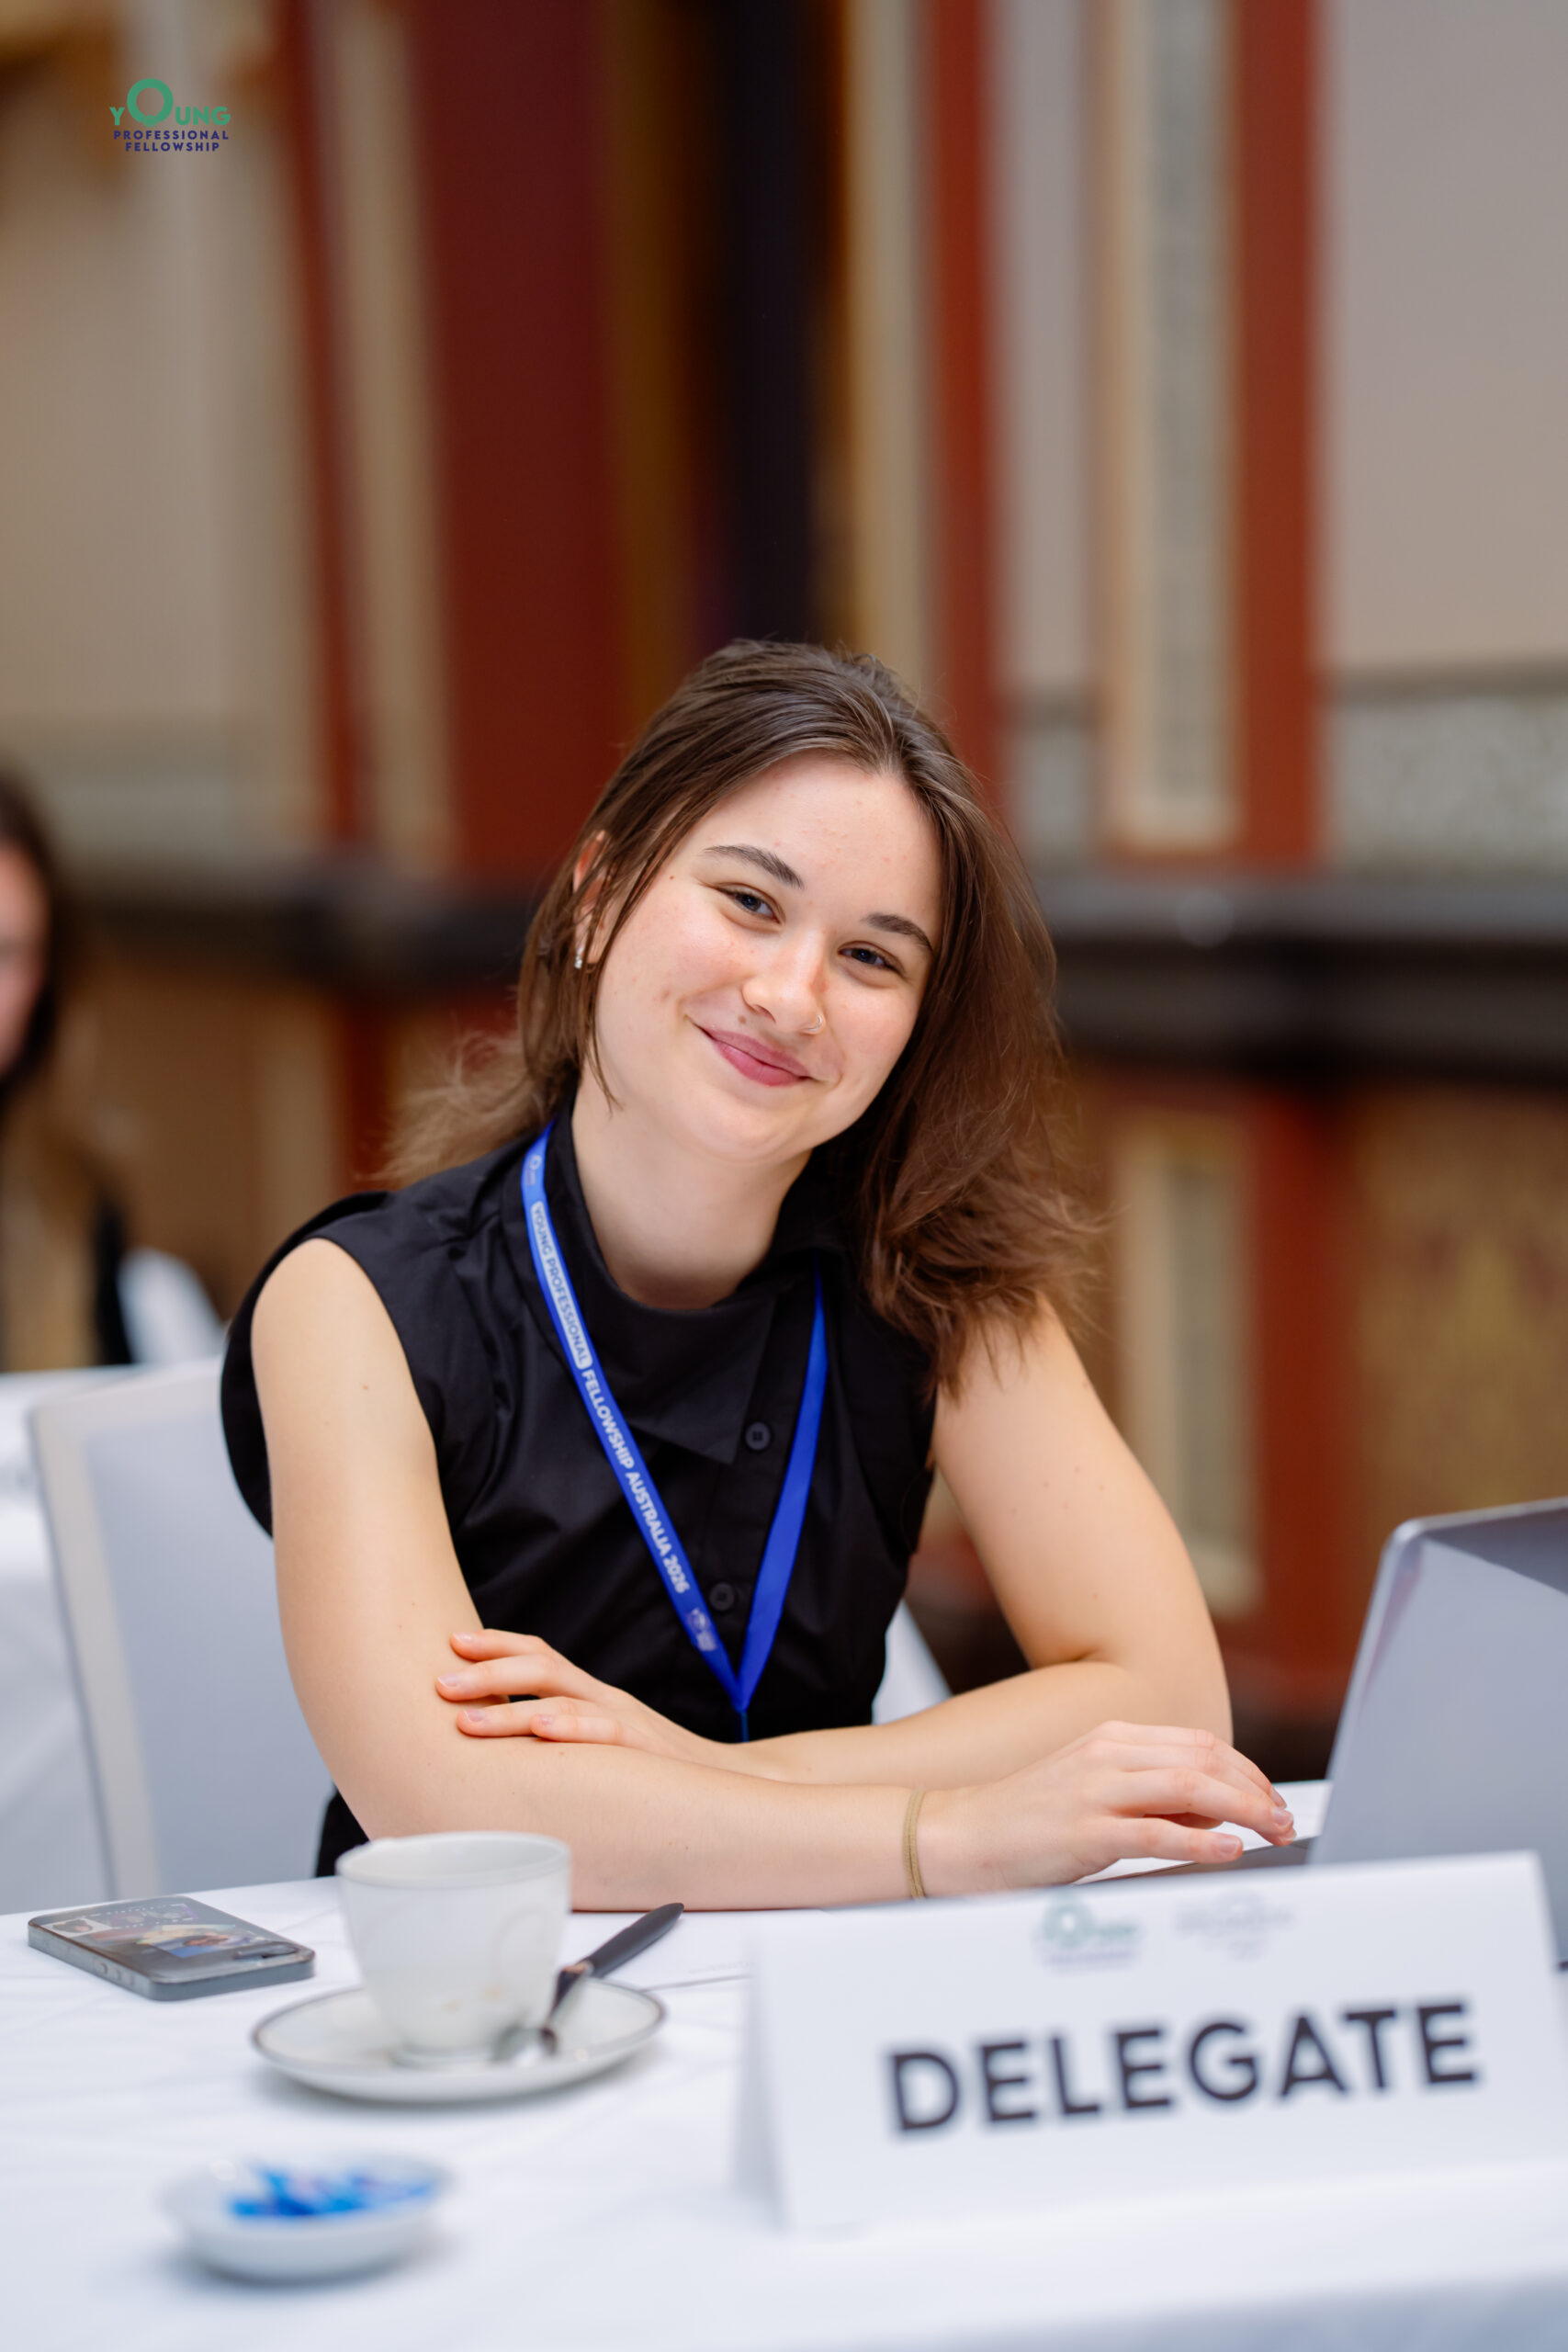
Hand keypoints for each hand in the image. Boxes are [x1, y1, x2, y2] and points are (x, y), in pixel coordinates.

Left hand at [434, 1630, 716, 1767]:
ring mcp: (623, 1720)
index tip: (451, 1643)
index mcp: (590, 1693)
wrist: (729, 1785)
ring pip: (560, 1701)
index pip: (539, 1654)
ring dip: (508, 1709)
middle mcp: (603, 1697)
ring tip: (466, 1719)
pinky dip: (569, 1728)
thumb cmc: (653, 1769)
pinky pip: (603, 1732)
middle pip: (541, 1668)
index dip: (495, 1645)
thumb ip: (561, 1735)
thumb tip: (496, 1741)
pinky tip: (540, 1730)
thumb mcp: (602, 1743)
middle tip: (440, 1682)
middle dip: (486, 1673)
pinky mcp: (642, 1750)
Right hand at [919, 1721, 1294, 1894]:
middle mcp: (1107, 1754)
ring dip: (1242, 1810)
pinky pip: (1156, 1833)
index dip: (1246, 1770)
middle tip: (1284, 1820)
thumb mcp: (1089, 1790)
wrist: (959, 1836)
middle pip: (1204, 1759)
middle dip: (1255, 1789)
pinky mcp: (1085, 1832)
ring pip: (1190, 1787)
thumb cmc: (1025, 1820)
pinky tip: (1228, 1850)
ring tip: (1271, 1832)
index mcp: (1110, 1738)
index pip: (1199, 1743)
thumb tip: (1212, 1813)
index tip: (1271, 1799)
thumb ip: (1146, 1793)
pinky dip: (1200, 1841)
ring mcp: (1095, 1790)